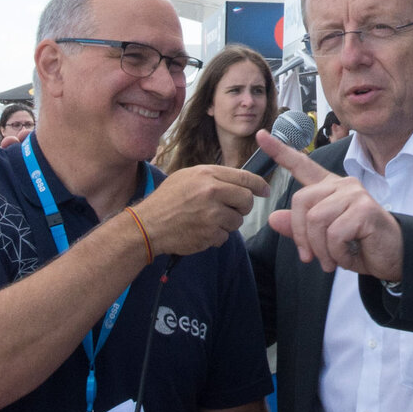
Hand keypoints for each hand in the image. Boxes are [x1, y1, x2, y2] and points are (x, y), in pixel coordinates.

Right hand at [133, 166, 268, 257]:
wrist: (147, 225)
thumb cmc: (166, 200)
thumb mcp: (187, 177)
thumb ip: (213, 177)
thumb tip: (238, 181)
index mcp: (207, 175)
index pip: (244, 177)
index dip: (259, 185)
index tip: (265, 190)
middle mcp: (211, 192)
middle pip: (246, 200)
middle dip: (242, 207)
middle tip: (231, 209)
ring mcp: (211, 214)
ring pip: (237, 220)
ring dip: (227, 223)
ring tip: (208, 220)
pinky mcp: (209, 234)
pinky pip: (225, 236)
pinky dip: (216, 236)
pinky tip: (201, 231)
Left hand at [257, 129, 403, 281]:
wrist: (392, 257)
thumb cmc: (359, 245)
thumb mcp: (323, 240)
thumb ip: (299, 228)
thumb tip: (273, 217)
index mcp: (330, 188)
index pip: (302, 165)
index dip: (280, 152)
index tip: (260, 135)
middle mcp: (342, 185)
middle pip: (301, 201)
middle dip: (301, 235)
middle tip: (311, 258)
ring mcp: (354, 194)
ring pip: (315, 219)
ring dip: (320, 249)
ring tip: (333, 260)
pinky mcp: (364, 209)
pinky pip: (334, 233)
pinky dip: (336, 253)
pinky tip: (348, 256)